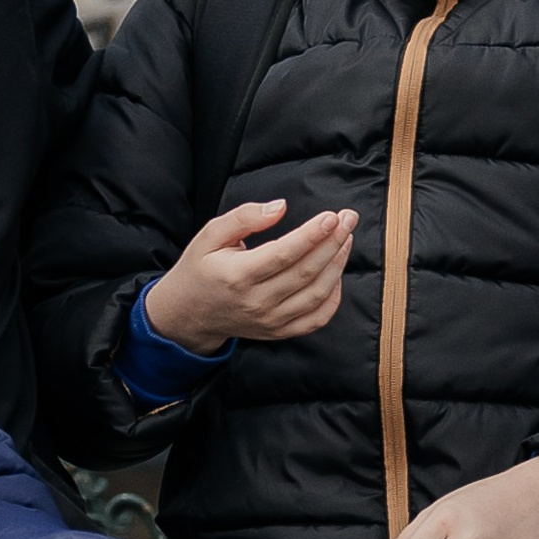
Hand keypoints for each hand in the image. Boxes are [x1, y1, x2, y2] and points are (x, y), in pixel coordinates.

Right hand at [143, 200, 357, 356]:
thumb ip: (244, 217)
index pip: (285, 254)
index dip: (313, 235)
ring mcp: (270, 320)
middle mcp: (257, 302)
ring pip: (317, 294)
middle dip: (333, 242)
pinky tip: (336, 273)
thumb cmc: (202, 269)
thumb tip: (280, 207)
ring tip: (346, 239)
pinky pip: (316, 319)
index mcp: (238, 275)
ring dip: (338, 265)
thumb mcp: (210, 234)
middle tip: (348, 219)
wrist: (190, 313)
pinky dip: (333, 297)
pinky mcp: (279, 331)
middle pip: (306, 272)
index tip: (332, 217)